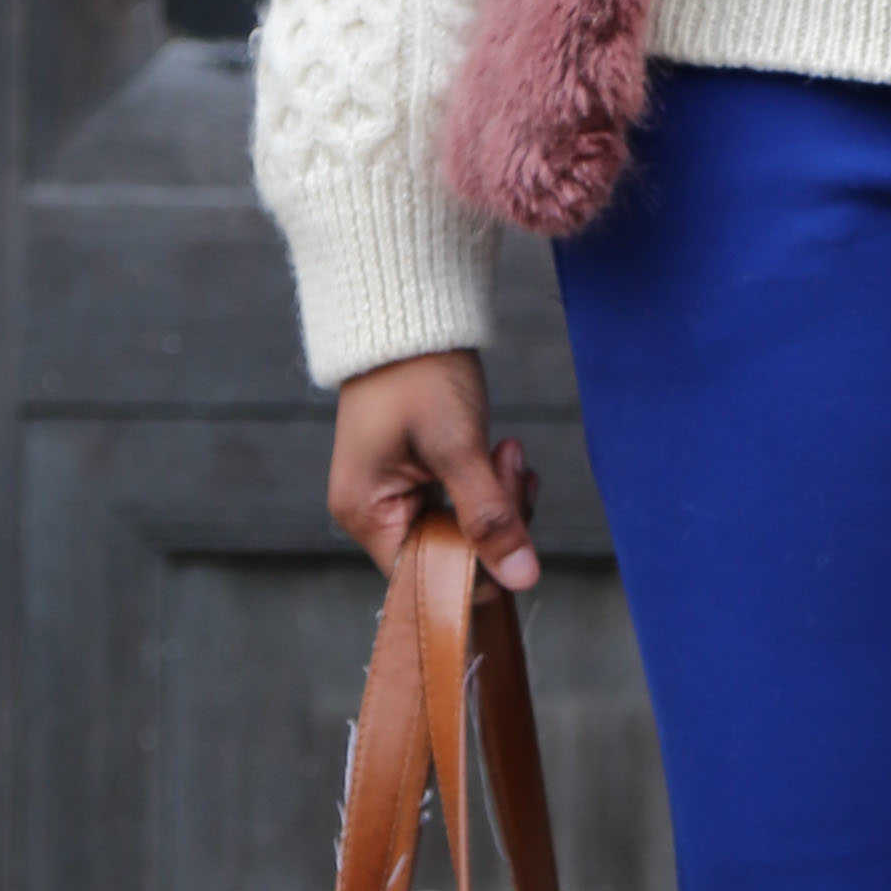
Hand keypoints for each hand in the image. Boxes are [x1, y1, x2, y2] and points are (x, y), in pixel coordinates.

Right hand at [329, 350, 540, 592]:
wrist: (408, 310)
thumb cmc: (418, 373)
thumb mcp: (458, 446)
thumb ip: (488, 515)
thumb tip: (522, 579)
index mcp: (367, 514)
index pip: (428, 578)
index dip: (477, 567)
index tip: (511, 524)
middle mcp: (375, 514)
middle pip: (452, 556)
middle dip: (495, 518)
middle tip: (510, 463)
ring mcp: (398, 496)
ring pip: (466, 531)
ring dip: (499, 497)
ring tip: (506, 449)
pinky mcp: (421, 478)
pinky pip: (466, 505)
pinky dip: (492, 486)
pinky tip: (503, 454)